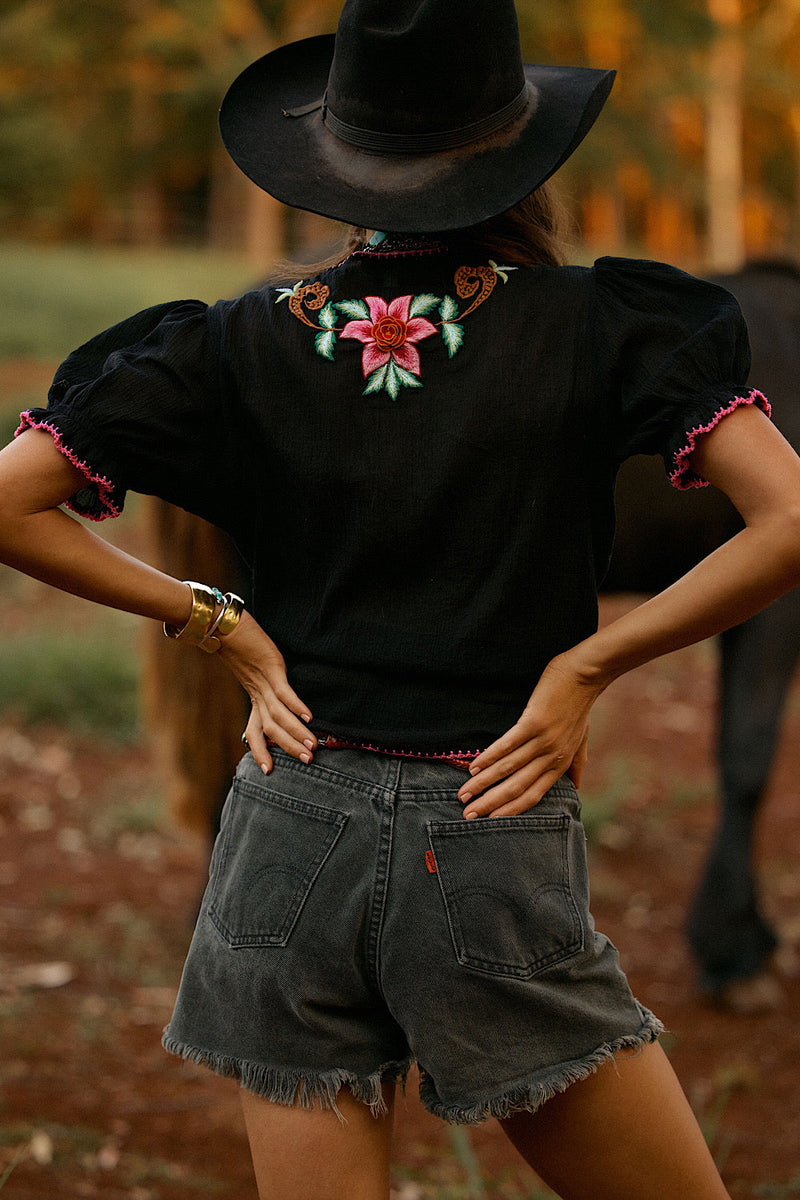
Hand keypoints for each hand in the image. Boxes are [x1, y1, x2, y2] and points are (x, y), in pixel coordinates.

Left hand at [217, 611, 315, 772]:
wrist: (223, 624)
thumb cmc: (240, 644)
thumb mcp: (253, 668)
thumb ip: (262, 682)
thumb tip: (273, 693)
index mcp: (253, 697)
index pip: (254, 732)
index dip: (259, 751)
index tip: (268, 770)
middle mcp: (257, 694)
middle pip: (270, 729)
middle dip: (288, 747)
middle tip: (307, 761)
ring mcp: (264, 682)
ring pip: (278, 716)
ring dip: (296, 733)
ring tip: (312, 746)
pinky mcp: (271, 668)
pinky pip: (284, 693)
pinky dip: (296, 707)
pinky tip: (309, 717)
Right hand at [457, 653, 599, 817]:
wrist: (584, 676)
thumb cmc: (579, 706)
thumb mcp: (582, 740)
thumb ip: (576, 764)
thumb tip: (576, 787)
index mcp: (560, 764)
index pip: (532, 796)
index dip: (509, 810)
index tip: (489, 821)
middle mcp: (551, 757)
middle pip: (516, 787)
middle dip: (490, 804)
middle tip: (467, 816)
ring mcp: (543, 740)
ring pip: (508, 768)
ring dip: (483, 783)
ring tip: (464, 793)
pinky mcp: (534, 722)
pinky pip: (507, 745)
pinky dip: (489, 757)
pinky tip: (474, 766)